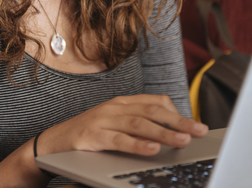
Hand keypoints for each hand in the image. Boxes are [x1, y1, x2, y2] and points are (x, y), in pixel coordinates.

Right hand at [36, 94, 208, 156]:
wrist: (52, 143)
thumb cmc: (88, 137)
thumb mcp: (116, 126)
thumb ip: (138, 127)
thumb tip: (170, 136)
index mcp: (122, 102)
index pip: (156, 102)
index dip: (177, 113)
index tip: (196, 125)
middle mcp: (114, 107)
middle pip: (153, 111)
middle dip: (179, 121)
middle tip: (200, 131)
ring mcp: (103, 120)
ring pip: (140, 124)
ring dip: (164, 133)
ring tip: (183, 141)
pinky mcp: (92, 136)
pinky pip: (119, 140)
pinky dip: (138, 145)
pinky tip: (153, 150)